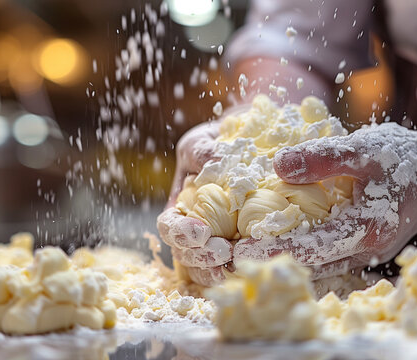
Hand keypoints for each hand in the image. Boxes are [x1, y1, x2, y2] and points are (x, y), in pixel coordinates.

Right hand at [157, 120, 232, 285]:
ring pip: (204, 267)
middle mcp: (193, 229)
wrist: (246, 147)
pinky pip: (231, 265)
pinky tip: (248, 268)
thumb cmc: (216, 146)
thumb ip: (204, 153)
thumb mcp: (203, 143)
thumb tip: (217, 162)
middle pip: (185, 253)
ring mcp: (215, 240)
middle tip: (224, 252)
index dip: (180, 234)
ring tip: (234, 267)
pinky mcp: (239, 246)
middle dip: (201, 256)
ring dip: (216, 270)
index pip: (169, 227)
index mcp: (180, 207)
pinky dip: (236, 270)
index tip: (202, 232)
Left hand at [234, 122, 416, 276]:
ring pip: (317, 265)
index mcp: (367, 228)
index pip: (311, 246)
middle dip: (270, 260)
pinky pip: (327, 258)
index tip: (238, 250)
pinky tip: (277, 243)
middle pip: (310, 264)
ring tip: (244, 253)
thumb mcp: (365, 147)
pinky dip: (301, 253)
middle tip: (228, 258)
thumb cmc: (406, 157)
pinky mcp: (364, 249)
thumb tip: (277, 166)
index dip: (273, 249)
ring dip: (282, 260)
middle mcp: (366, 250)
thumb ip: (323, 157)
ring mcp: (366, 254)